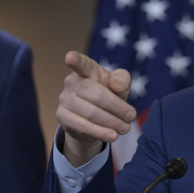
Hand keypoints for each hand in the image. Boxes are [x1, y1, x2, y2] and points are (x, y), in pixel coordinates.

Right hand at [56, 51, 135, 166]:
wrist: (96, 119)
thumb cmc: (109, 95)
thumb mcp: (120, 86)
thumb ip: (123, 80)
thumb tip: (117, 85)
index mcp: (88, 70)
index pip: (82, 63)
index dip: (76, 60)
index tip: (70, 56)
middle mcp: (72, 82)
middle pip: (96, 94)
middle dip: (117, 107)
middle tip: (131, 116)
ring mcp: (64, 99)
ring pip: (90, 112)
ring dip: (111, 122)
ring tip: (125, 128)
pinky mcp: (62, 116)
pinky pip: (82, 126)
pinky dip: (99, 132)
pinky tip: (112, 136)